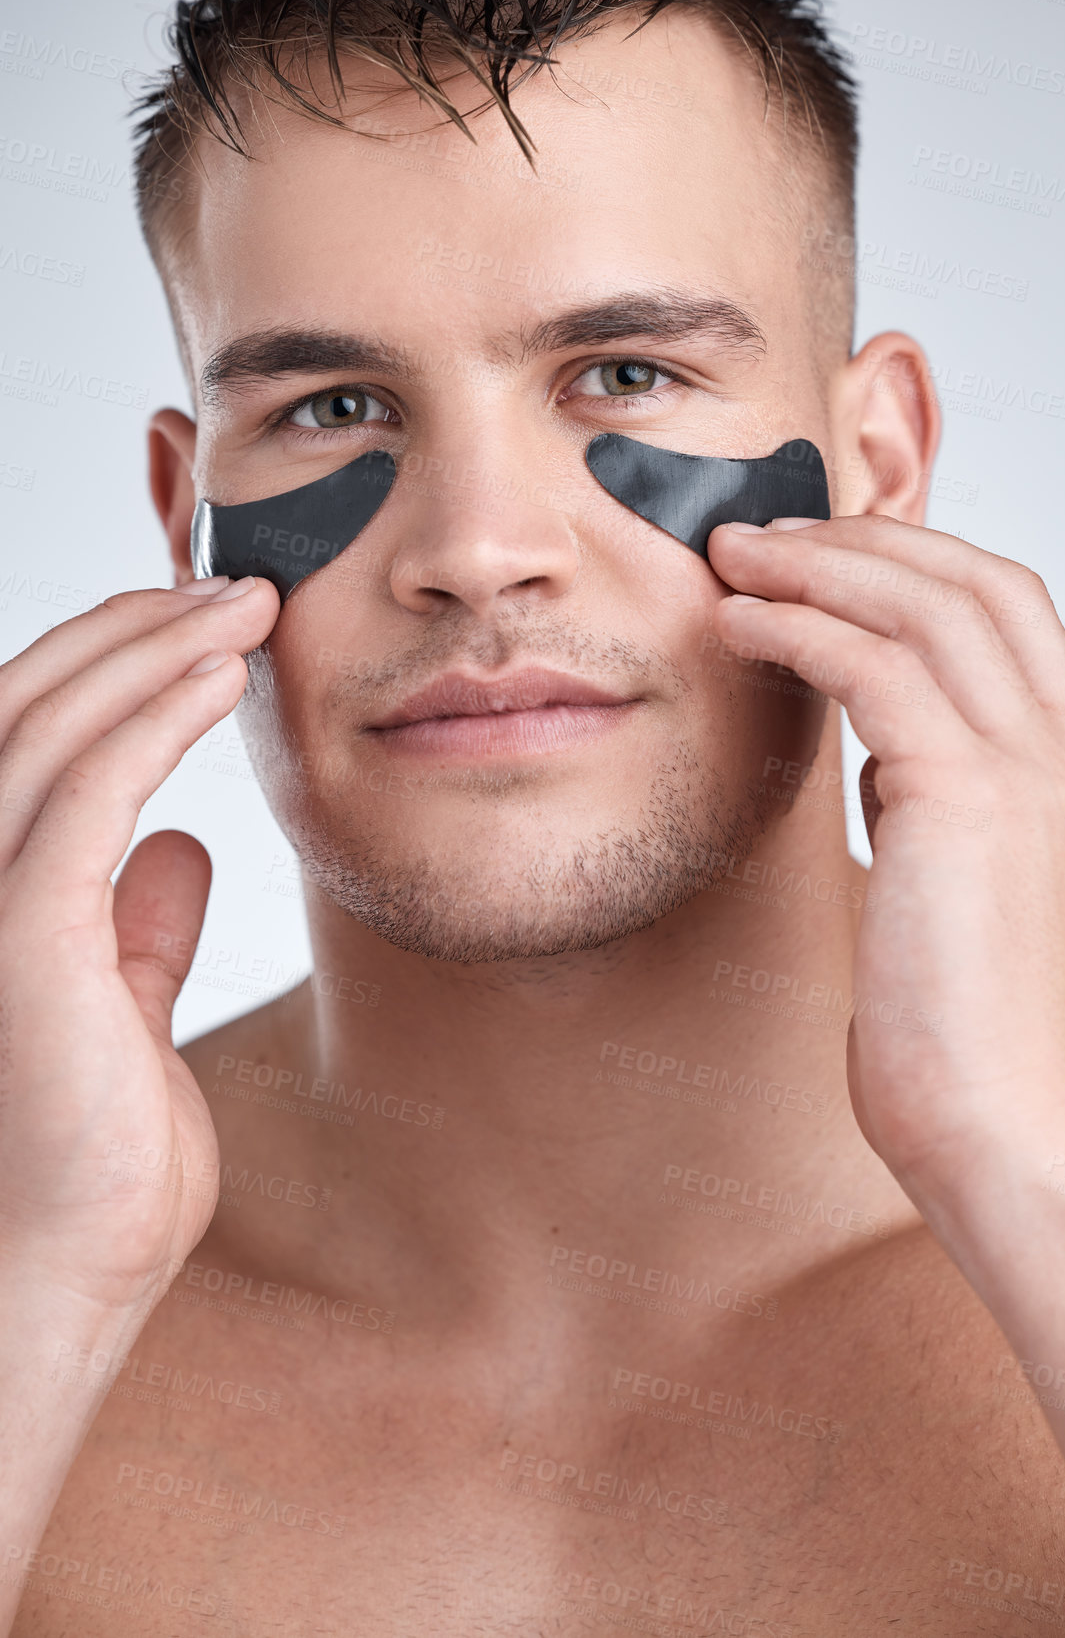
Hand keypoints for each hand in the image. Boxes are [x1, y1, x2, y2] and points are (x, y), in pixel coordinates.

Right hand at [0, 576, 278, 1312]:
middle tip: (236, 589)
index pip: (26, 737)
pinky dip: (152, 717)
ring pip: (51, 726)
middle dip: (129, 629)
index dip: (106, 665)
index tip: (198, 626)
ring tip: (246, 606)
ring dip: (151, 649)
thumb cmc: (97, 1155)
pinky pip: (86, 791)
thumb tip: (179, 847)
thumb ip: (137, 924)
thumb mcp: (120, 1006)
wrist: (73, 1270)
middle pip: (26, 704)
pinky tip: (218, 677)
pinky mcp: (17, 934)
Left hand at [708, 515, 1064, 1201]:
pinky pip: (873, 666)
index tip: (834, 566)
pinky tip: (736, 624)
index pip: (1021, 625)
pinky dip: (798, 627)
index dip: (923, 573)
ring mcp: (1037, 774)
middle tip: (767, 536)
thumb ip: (951, 827)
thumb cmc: (971, 1061)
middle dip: (867, 543)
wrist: (1008, 1149)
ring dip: (820, 564)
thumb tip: (890, 773)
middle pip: (983, 585)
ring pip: (928, 605)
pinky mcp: (968, 799)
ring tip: (733, 556)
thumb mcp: (977, 915)